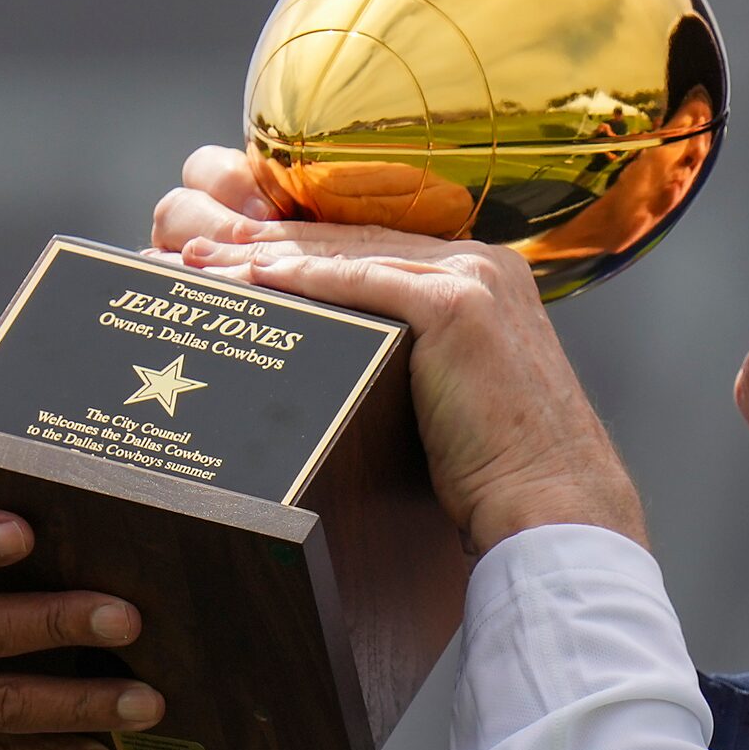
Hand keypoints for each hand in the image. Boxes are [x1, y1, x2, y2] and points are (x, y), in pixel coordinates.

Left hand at [150, 148, 645, 553]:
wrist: (551, 502)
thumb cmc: (500, 471)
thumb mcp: (456, 396)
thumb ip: (417, 361)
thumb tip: (344, 364)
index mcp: (484, 278)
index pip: (372, 254)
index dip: (299, 254)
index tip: (238, 260)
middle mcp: (482, 263)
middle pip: (351, 247)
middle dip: (266, 247)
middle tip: (197, 253)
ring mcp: (472, 277)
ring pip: (347, 258)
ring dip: (266, 258)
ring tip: (202, 263)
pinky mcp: (456, 305)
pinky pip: (362, 282)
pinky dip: (304, 278)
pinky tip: (255, 276)